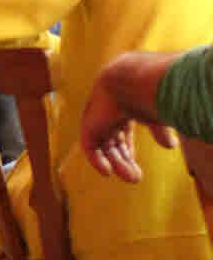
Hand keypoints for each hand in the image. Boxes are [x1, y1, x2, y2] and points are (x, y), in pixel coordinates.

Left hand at [80, 66, 177, 181]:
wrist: (130, 81)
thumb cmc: (148, 92)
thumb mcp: (156, 114)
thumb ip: (160, 130)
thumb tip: (170, 146)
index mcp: (122, 106)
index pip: (121, 132)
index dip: (127, 150)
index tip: (135, 165)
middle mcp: (107, 112)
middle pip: (112, 142)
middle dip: (124, 161)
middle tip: (135, 178)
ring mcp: (96, 118)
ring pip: (104, 147)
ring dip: (116, 164)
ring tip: (133, 178)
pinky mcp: (88, 124)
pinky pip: (89, 147)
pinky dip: (97, 161)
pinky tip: (107, 172)